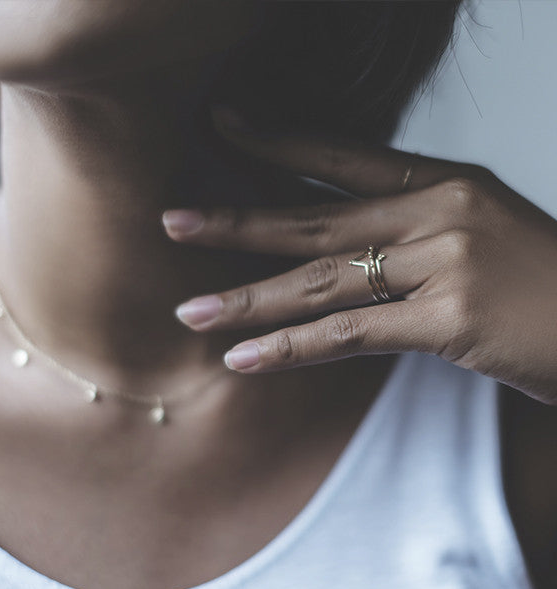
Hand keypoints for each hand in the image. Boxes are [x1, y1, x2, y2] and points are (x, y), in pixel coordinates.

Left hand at [163, 117, 556, 403]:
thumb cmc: (543, 282)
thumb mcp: (477, 234)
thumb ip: (412, 231)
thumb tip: (347, 246)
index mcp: (444, 182)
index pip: (342, 155)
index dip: (277, 141)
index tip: (222, 126)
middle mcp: (439, 211)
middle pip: (313, 217)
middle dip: (237, 222)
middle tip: (172, 221)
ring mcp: (445, 262)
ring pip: (321, 280)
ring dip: (248, 297)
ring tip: (190, 308)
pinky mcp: (450, 318)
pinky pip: (350, 334)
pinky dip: (293, 349)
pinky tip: (243, 358)